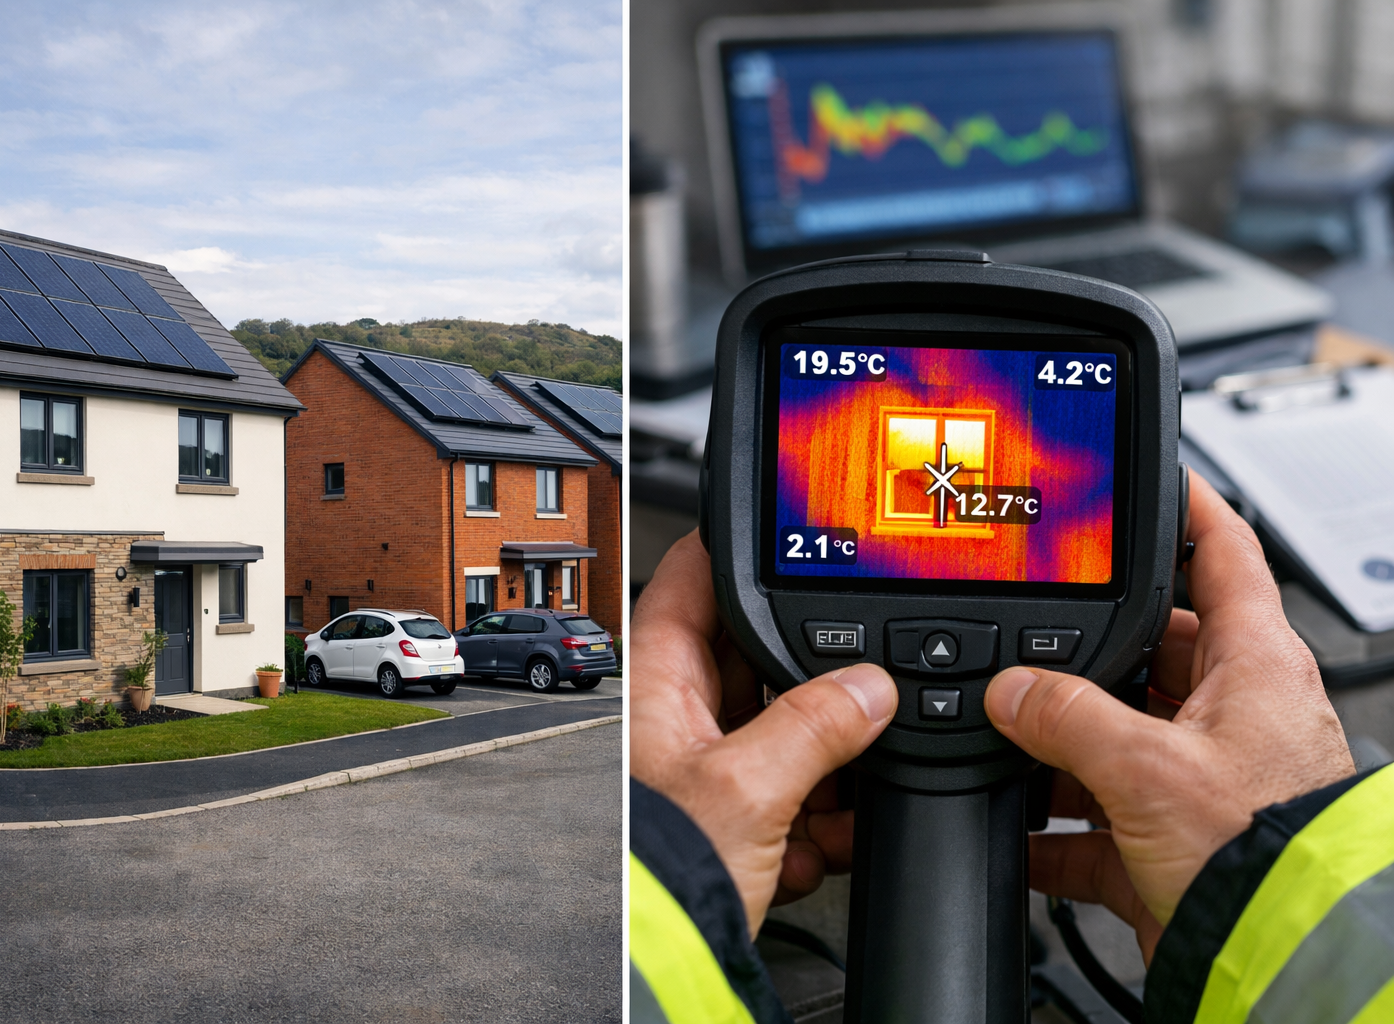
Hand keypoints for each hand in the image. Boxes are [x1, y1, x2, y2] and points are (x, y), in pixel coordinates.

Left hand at [630, 531, 897, 935]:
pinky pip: (791, 791)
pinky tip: (818, 843)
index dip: (729, 550)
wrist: (666, 965)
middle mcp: (678, 719)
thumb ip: (816, 727)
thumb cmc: (662, 875)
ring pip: (783, 729)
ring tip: (841, 789)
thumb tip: (871, 687)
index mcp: (660, 686)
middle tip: (857, 675)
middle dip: (810, 673)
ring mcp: (708, 769)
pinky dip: (816, 815)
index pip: (690, 584)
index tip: (776, 528)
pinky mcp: (735, 820)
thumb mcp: (750, 788)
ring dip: (824, 758)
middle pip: (755, 658)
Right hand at [986, 471, 1354, 961]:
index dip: (1188, 509)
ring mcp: (1201, 777)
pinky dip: (1052, 829)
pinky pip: (1097, 820)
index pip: (1224, 554)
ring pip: (1116, 734)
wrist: (1281, 959)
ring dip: (1060, 746)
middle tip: (1028, 640)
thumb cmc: (1264, 853)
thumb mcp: (1148, 766)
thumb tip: (1009, 692)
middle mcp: (1233, 713)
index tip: (1152, 479)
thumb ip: (1065, 716)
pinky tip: (1015, 831)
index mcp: (1253, 665)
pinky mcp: (1172, 840)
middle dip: (1085, 651)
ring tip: (1008, 741)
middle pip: (1150, 649)